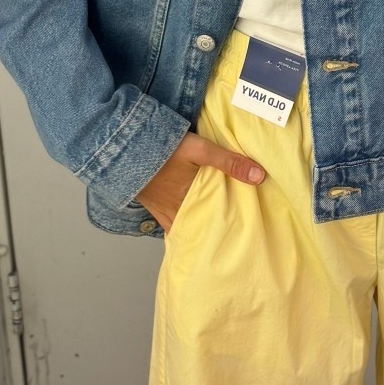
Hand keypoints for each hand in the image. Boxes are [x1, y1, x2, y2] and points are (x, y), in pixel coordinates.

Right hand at [137, 131, 264, 230]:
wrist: (124, 147)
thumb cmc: (164, 149)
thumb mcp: (200, 150)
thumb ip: (229, 162)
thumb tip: (260, 177)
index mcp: (190, 201)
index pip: (212, 222)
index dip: (225, 230)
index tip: (240, 236)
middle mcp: (176, 211)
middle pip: (198, 226)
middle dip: (212, 231)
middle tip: (229, 237)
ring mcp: (161, 210)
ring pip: (183, 226)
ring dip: (196, 228)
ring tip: (212, 234)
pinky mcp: (152, 205)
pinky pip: (168, 222)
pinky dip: (179, 226)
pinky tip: (187, 226)